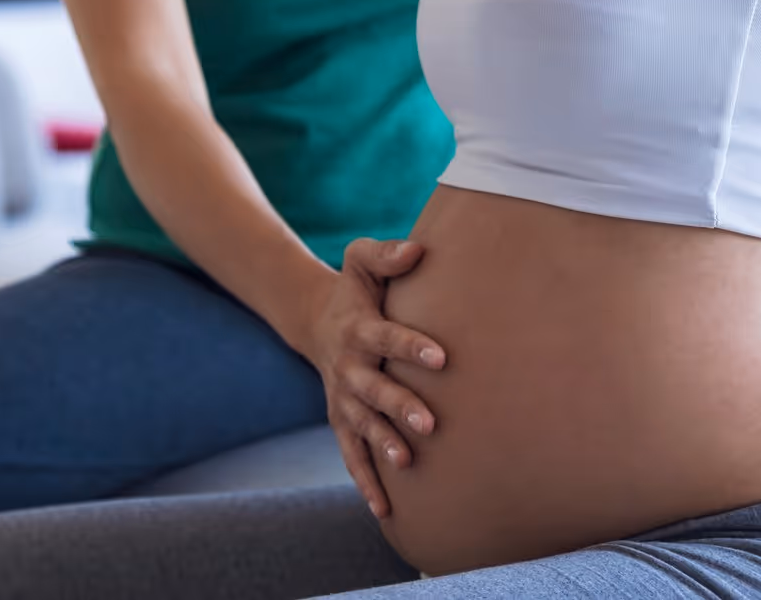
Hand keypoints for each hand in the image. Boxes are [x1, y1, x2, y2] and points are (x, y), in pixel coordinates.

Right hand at [302, 237, 445, 518]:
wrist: (317, 322)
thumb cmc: (356, 290)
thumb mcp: (361, 262)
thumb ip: (387, 254)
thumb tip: (420, 249)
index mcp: (359, 328)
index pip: (386, 336)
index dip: (411, 346)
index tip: (442, 357)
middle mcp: (348, 367)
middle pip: (374, 389)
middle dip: (400, 406)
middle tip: (431, 422)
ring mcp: (344, 398)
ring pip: (363, 425)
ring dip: (384, 444)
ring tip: (408, 462)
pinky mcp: (342, 421)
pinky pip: (352, 455)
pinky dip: (365, 482)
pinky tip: (385, 510)